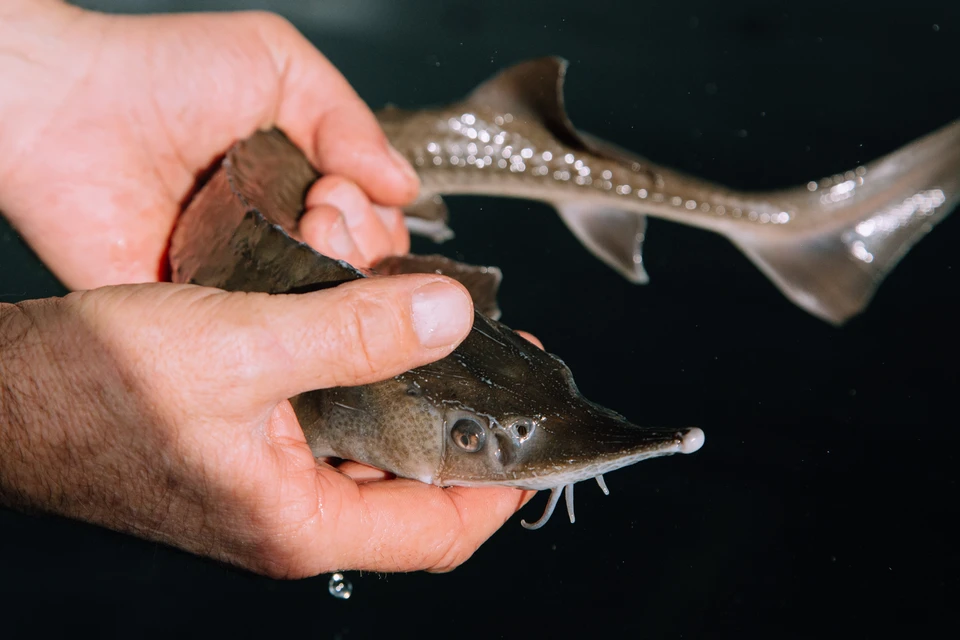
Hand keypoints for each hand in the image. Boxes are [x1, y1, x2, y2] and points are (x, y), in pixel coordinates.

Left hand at [0, 1, 413, 288]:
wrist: (69, 106)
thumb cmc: (159, 73)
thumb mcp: (277, 62)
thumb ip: (348, 120)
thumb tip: (402, 185)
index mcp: (301, 184)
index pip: (373, 226)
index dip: (375, 218)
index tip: (342, 188)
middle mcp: (279, 236)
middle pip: (358, 272)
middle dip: (361, 242)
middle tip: (323, 208)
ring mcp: (244, 278)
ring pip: (323, 310)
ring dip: (335, 279)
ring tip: (307, 231)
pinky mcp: (203, 315)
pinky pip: (264, 338)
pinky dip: (289, 325)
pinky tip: (286, 287)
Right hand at [0, 277, 535, 576]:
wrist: (0, 394)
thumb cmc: (89, 389)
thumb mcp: (241, 348)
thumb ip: (354, 332)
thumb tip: (448, 316)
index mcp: (299, 522)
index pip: (438, 531)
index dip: (499, 486)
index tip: (533, 433)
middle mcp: (289, 514)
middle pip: (411, 481)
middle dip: (453, 409)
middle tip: (486, 349)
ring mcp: (266, 484)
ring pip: (369, 437)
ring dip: (398, 375)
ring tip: (420, 314)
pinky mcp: (246, 448)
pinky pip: (326, 415)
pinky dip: (352, 368)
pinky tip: (356, 317)